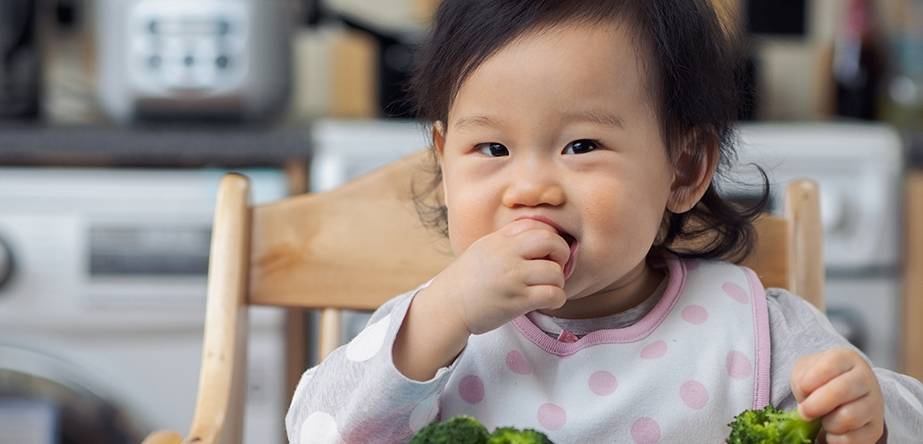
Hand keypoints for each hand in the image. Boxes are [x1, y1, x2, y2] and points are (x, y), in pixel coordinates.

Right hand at [428, 218, 570, 334]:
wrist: (447, 306)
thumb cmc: (466, 280)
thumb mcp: (483, 248)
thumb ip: (508, 240)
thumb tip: (536, 236)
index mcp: (500, 239)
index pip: (538, 225)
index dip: (550, 238)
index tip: (546, 252)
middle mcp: (507, 254)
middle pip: (552, 241)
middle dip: (562, 254)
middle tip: (555, 266)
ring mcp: (513, 277)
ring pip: (555, 272)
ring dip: (558, 282)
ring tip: (547, 288)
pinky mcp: (517, 301)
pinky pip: (553, 294)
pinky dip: (557, 298)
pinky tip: (547, 301)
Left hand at [790, 347, 883, 442]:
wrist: (840, 396)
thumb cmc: (819, 380)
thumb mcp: (805, 371)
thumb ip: (801, 379)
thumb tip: (807, 404)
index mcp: (847, 358)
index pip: (831, 364)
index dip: (811, 380)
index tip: (802, 389)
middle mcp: (866, 378)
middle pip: (841, 391)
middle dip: (815, 405)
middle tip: (804, 412)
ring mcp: (874, 403)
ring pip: (848, 417)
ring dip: (827, 423)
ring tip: (823, 419)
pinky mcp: (875, 428)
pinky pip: (853, 439)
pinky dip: (835, 439)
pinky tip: (832, 431)